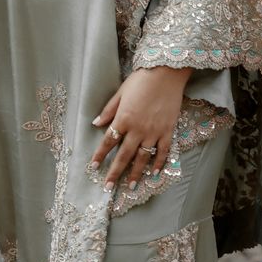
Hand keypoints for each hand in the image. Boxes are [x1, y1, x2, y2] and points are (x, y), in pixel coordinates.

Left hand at [90, 66, 189, 189]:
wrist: (165, 73)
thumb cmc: (141, 80)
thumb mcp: (121, 92)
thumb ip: (109, 110)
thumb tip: (96, 123)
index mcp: (123, 118)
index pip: (109, 141)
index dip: (100, 155)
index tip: (93, 167)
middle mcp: (138, 129)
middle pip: (124, 155)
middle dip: (115, 172)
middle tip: (109, 187)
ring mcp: (154, 132)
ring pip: (143, 158)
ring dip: (136, 173)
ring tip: (130, 186)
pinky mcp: (168, 131)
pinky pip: (163, 152)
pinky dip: (159, 164)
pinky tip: (154, 174)